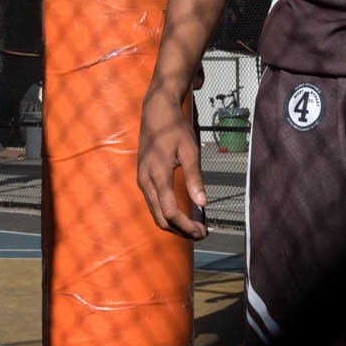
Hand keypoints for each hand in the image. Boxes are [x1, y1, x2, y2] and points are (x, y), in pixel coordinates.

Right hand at [137, 87, 206, 238]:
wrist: (156, 112)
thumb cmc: (174, 128)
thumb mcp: (190, 151)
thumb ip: (195, 178)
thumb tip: (203, 203)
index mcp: (158, 175)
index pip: (170, 212)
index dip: (186, 226)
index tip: (202, 231)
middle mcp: (146, 181)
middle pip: (161, 219)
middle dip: (181, 231)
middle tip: (201, 233)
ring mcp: (142, 181)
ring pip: (156, 214)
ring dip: (174, 224)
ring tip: (194, 227)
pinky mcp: (143, 179)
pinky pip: (154, 204)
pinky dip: (167, 214)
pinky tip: (183, 213)